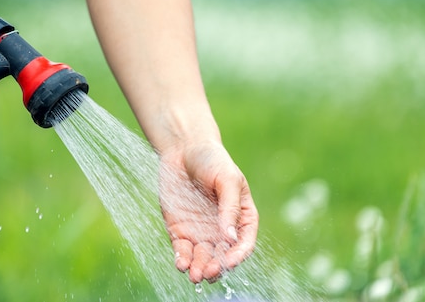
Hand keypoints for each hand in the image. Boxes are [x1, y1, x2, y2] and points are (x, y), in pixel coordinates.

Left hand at [159, 140, 257, 282]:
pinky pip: (183, 250)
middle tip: (208, 272)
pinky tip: (181, 264)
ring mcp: (201, 231)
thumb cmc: (212, 159)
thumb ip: (230, 208)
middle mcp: (222, 229)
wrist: (183, 149)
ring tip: (195, 275)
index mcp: (241, 217)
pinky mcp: (180, 230)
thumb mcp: (228, 179)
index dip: (237, 255)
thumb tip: (229, 237)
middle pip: (222, 256)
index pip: (244, 243)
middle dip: (216, 267)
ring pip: (203, 258)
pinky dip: (182, 259)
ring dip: (199, 269)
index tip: (228, 262)